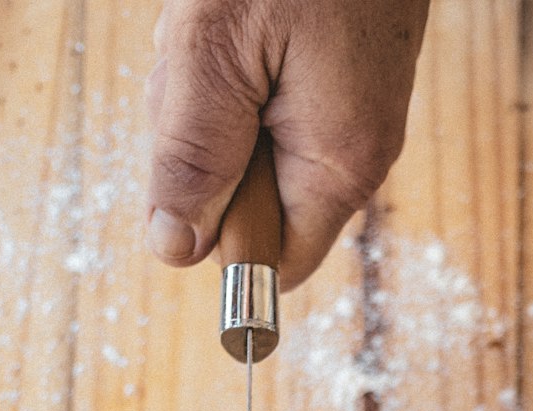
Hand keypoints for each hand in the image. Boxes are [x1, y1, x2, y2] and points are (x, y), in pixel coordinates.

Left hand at [145, 0, 428, 289]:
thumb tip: (176, 248)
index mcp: (339, 162)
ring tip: (222, 33)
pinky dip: (236, 74)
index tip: (192, 182)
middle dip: (207, 156)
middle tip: (203, 76)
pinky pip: (269, 108)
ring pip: (255, 153)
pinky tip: (237, 25)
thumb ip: (194, 155)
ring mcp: (351, 115)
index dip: (224, 241)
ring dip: (214, 105)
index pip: (277, 263)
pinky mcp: (339, 82)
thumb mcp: (216, 50)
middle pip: (257, 207)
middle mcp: (356, 152)